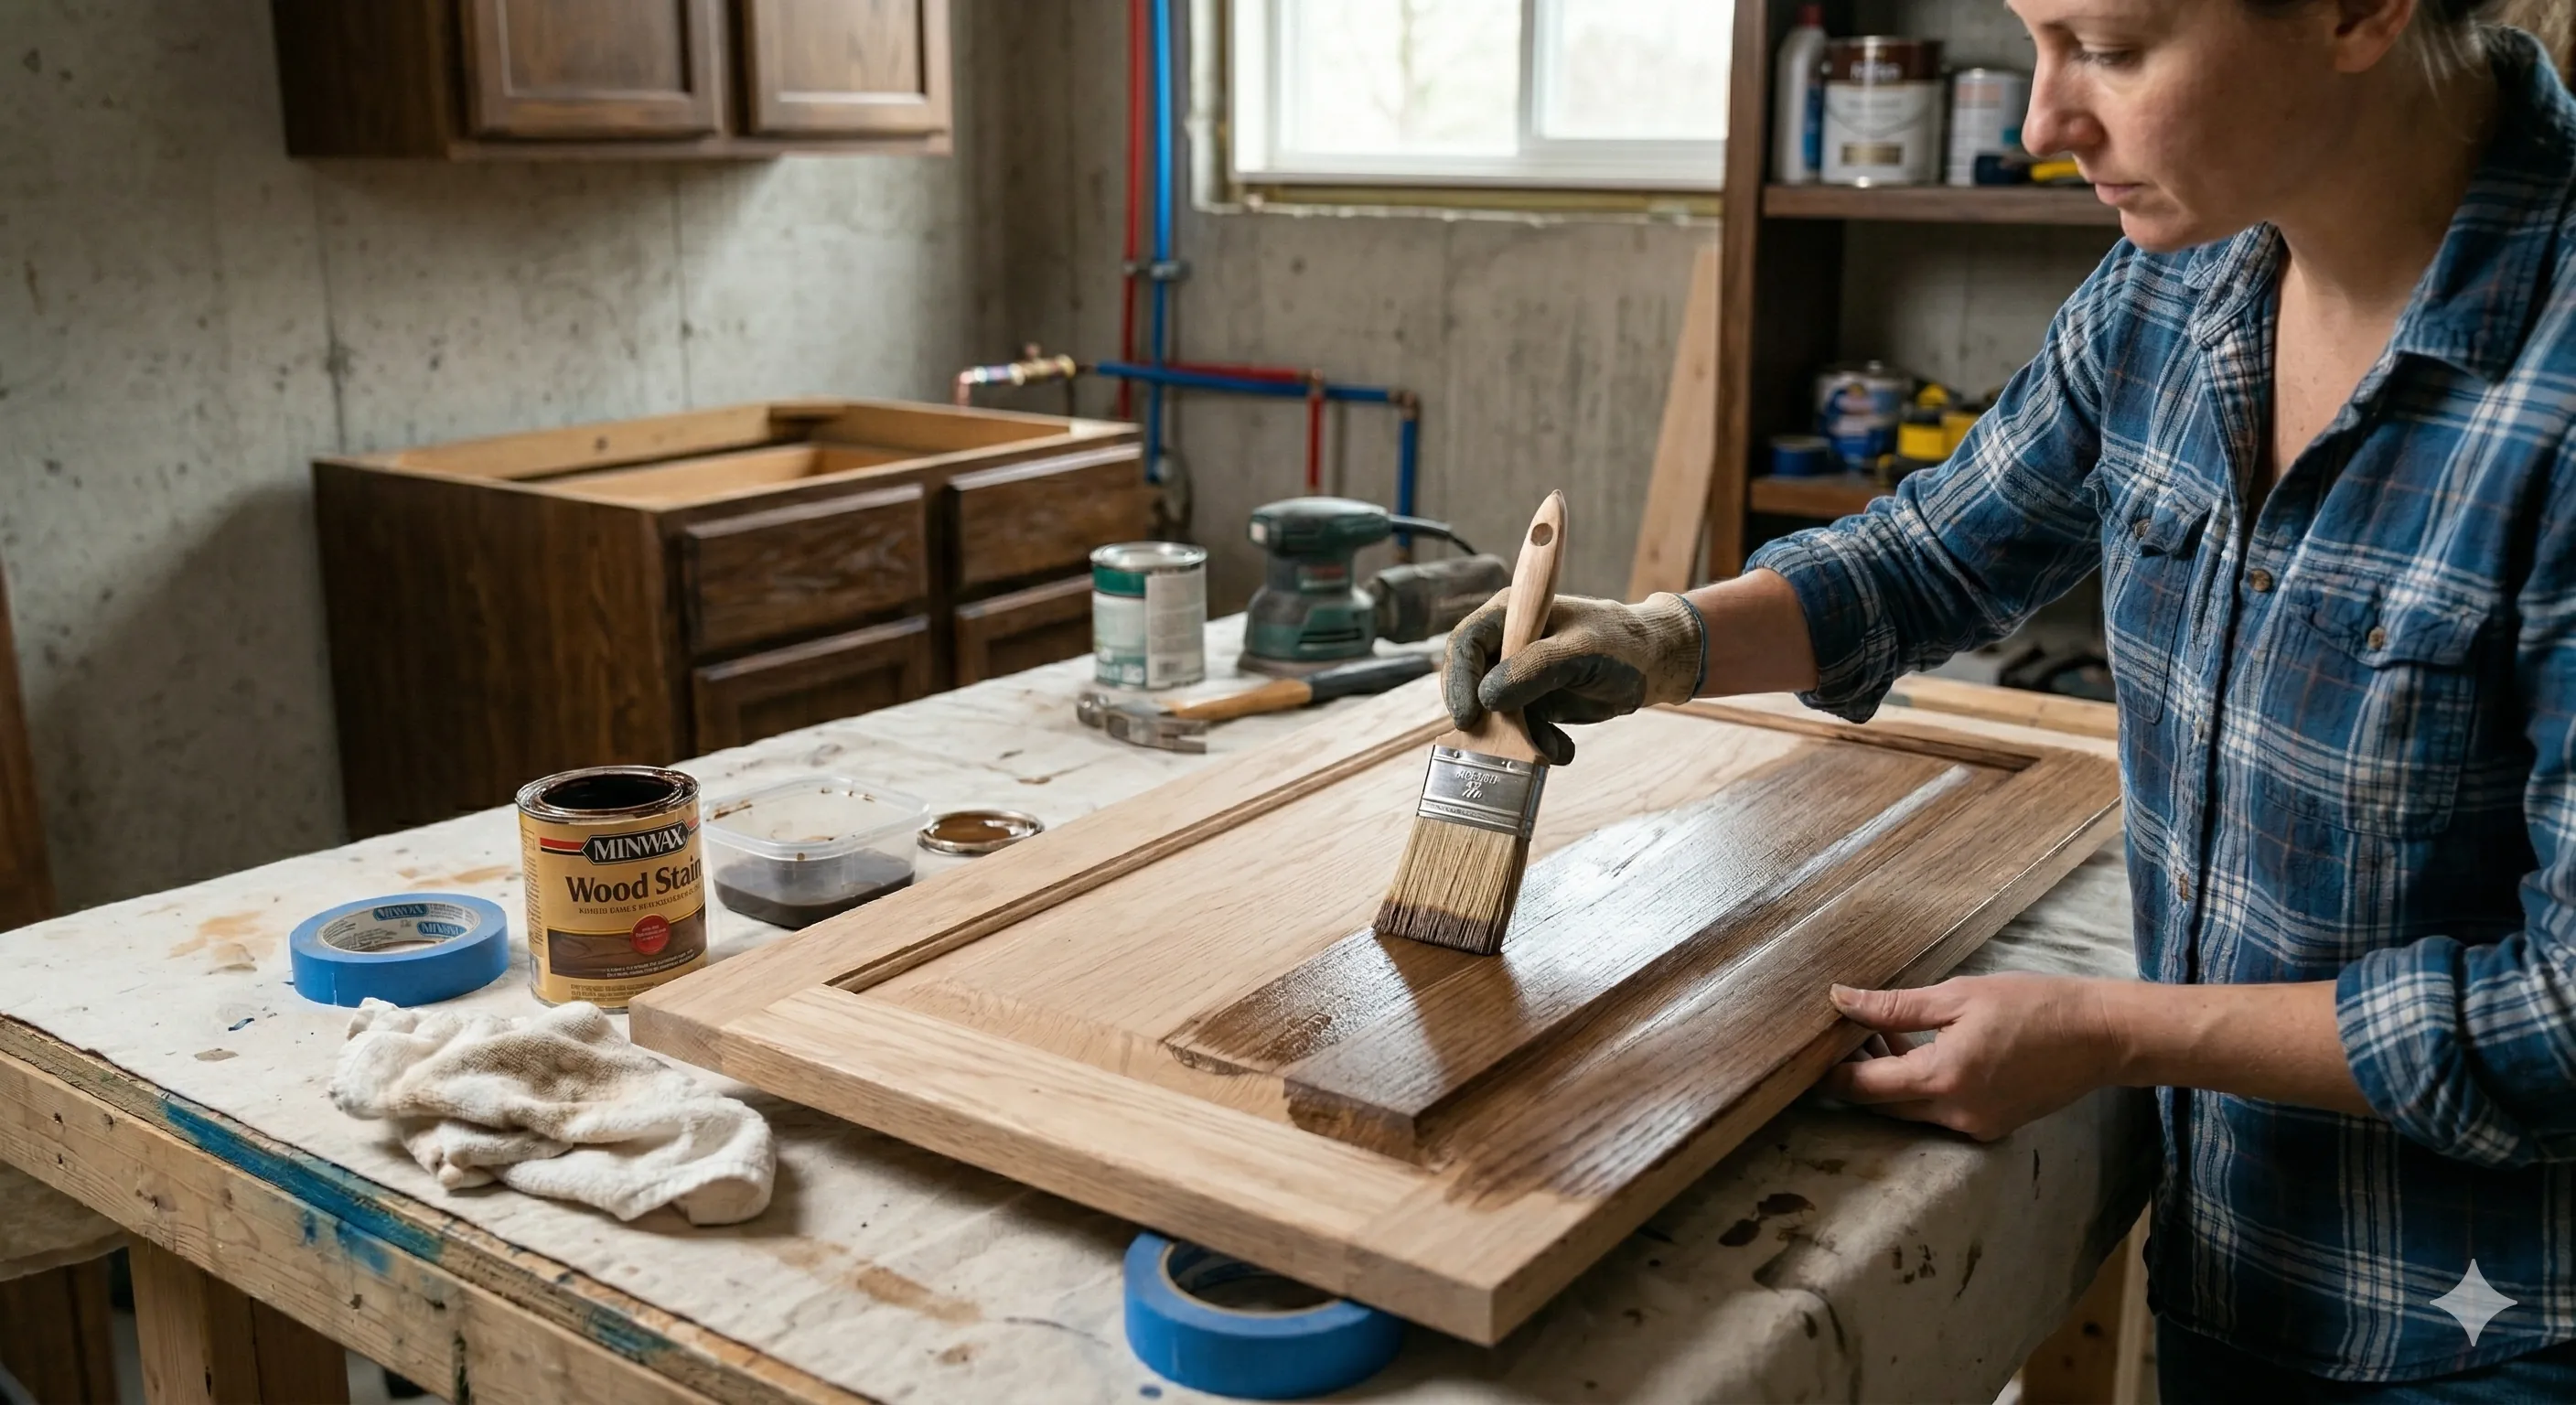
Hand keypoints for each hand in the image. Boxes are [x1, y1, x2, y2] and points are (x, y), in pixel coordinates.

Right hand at [1442, 592, 1706, 763]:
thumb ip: (1535, 669)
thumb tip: (1488, 697)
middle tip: (1493, 745)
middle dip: (1483, 717)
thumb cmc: (1620, 643)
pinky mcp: (1533, 703)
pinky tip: (1560, 750)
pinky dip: (1535, 745)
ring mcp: (1518, 676)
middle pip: (1470, 682)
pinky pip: (1518, 730)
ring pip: (1492, 713)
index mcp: (1511, 615)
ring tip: (1547, 747)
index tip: (1467, 716)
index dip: (1458, 679)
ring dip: (1514, 738)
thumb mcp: (1580, 651)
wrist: (1653, 666)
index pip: (1465, 643)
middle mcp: (1507, 645)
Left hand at [1819, 975, 2124, 1141]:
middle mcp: (1955, 1114)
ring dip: (1890, 1078)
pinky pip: (1940, 1112)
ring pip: (1910, 1111)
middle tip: (1843, 1035)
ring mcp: (1976, 1126)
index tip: (1807, 1055)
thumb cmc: (2033, 1005)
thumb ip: (1894, 1007)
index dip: (1831, 1073)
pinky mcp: (1992, 1126)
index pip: (1864, 1087)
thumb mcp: (1958, 995)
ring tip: (1881, 1034)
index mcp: (1942, 1079)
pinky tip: (1922, 1050)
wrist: (2100, 1035)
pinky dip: (1922, 1087)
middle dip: (1858, 1074)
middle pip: (1883, 1105)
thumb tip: (1841, 1000)